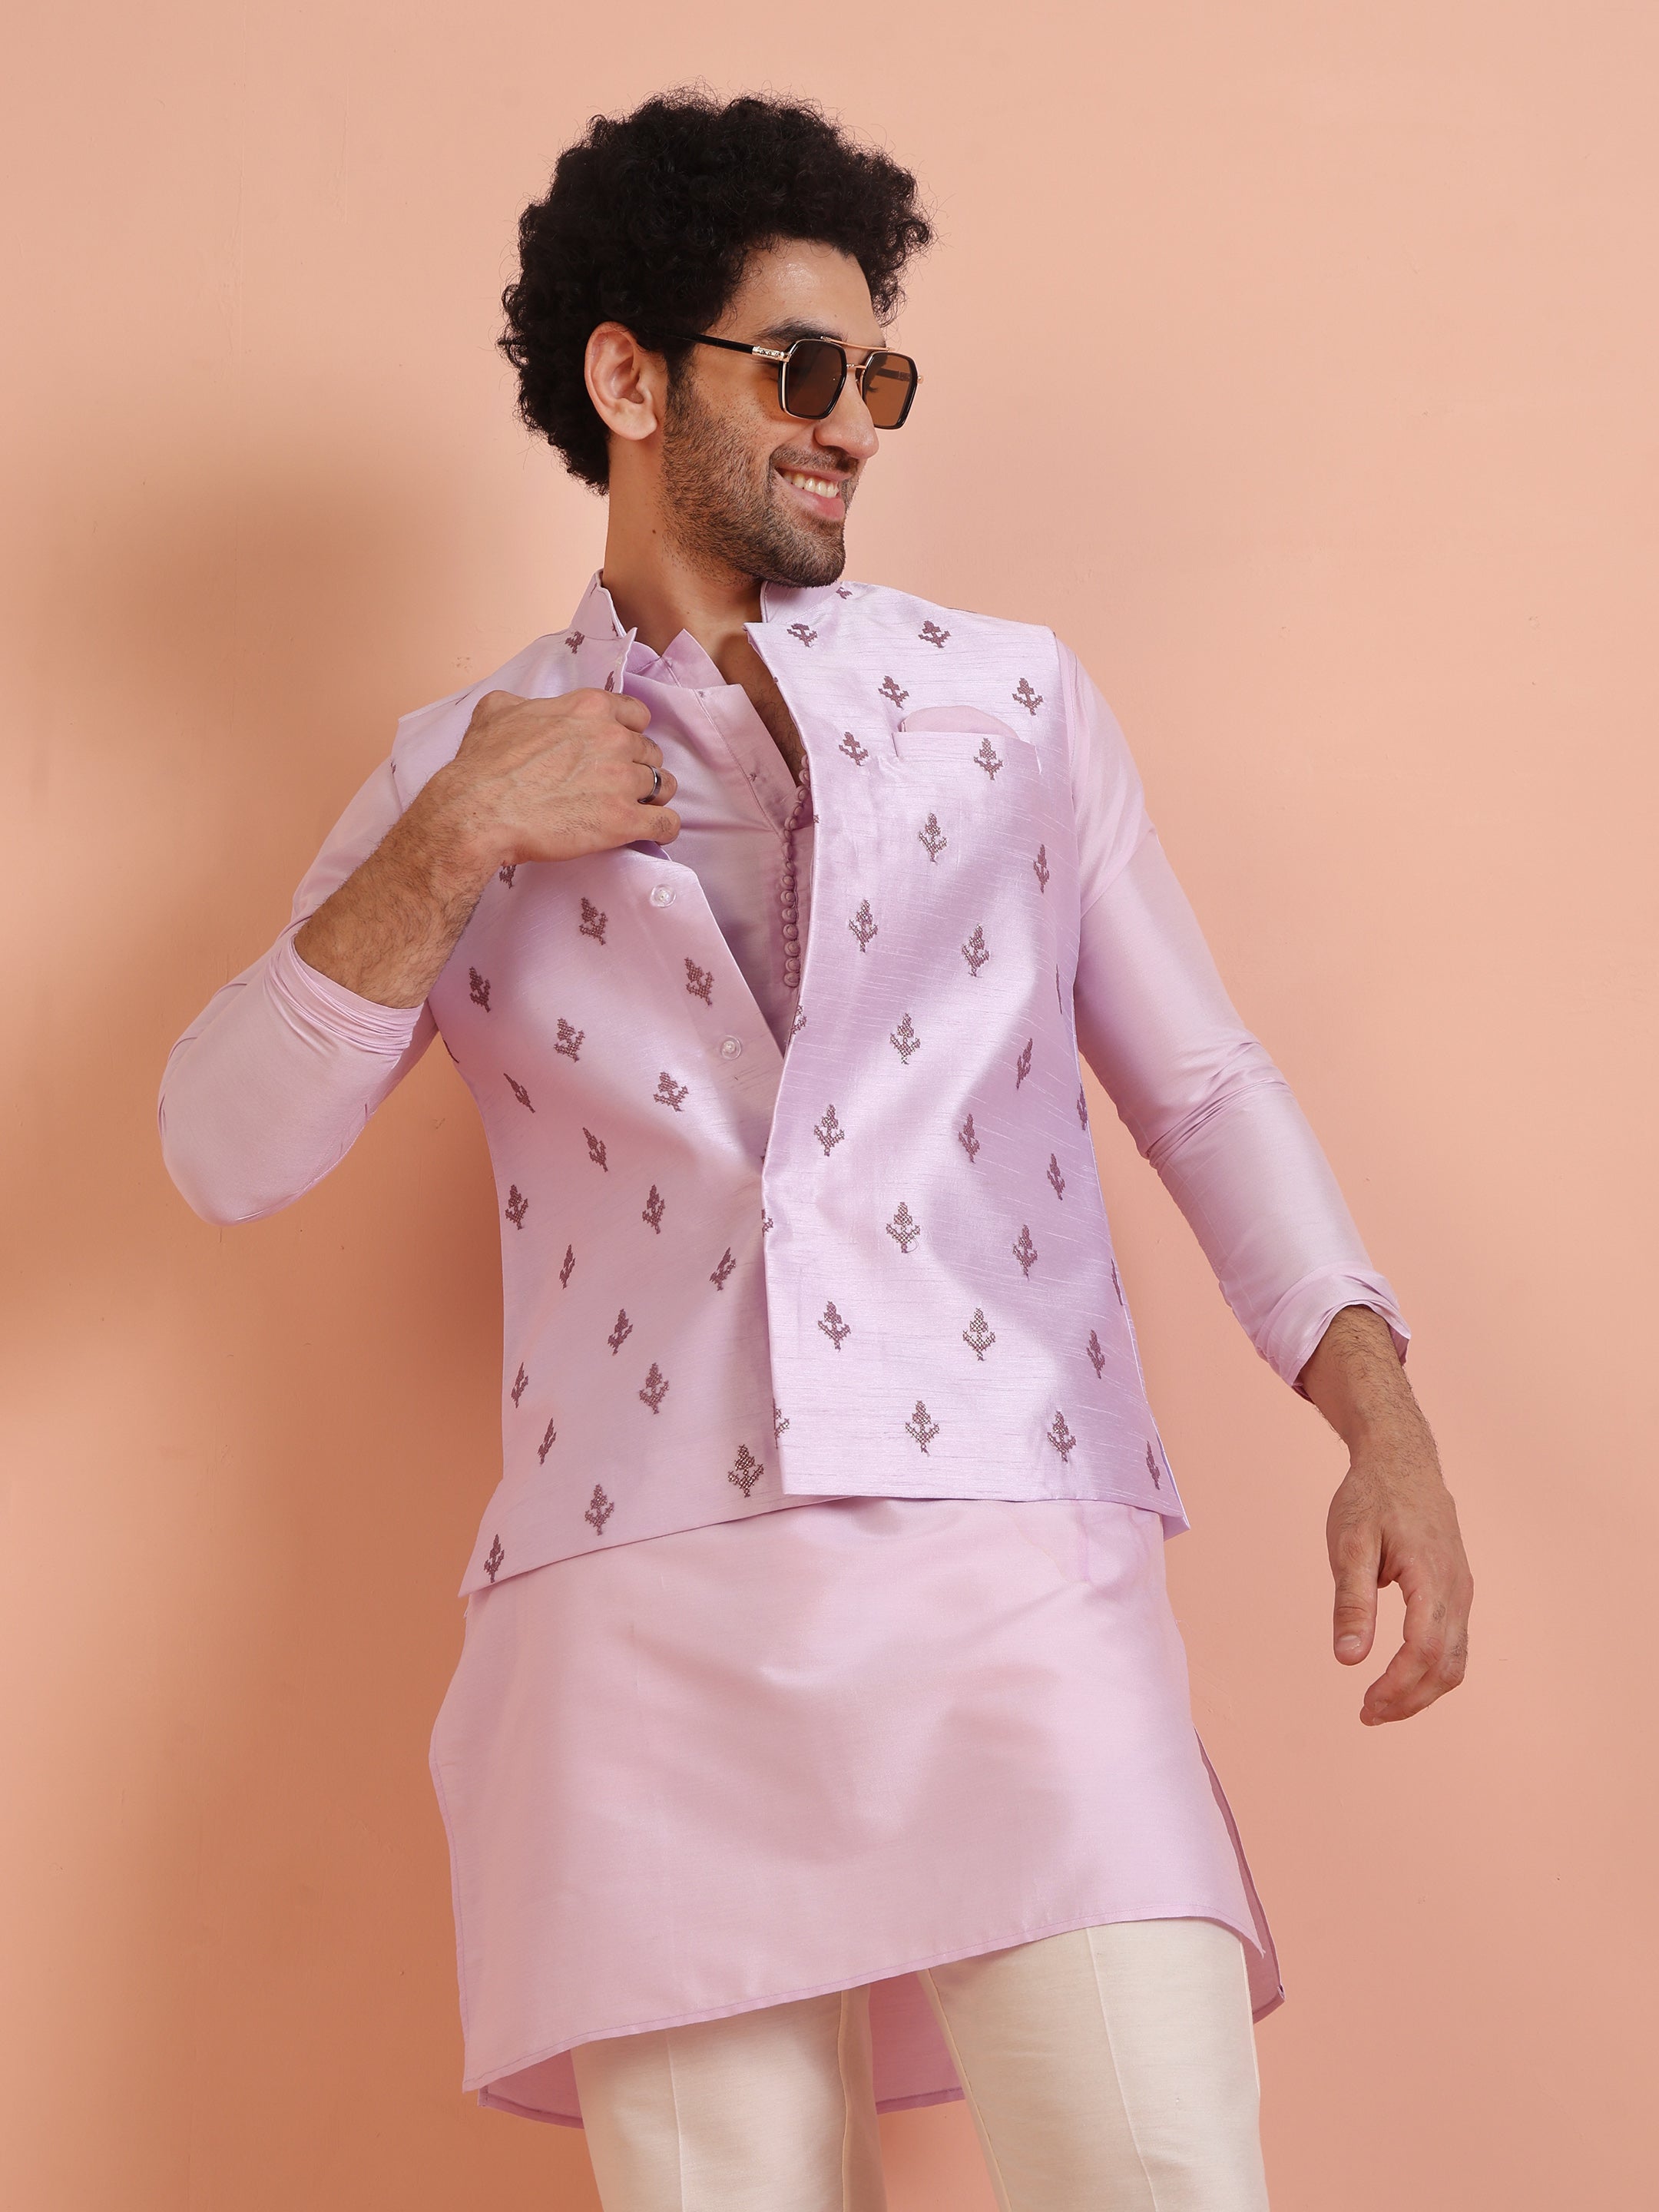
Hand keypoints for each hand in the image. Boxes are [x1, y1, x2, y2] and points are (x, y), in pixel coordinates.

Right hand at [428, 687, 680, 867]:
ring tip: (638, 809)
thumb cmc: (483, 764)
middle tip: (618, 785)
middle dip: (638, 767)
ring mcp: (622, 780)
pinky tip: (651, 831)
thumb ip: (522, 702)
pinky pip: (666, 823)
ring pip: (664, 786)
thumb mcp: (496, 711)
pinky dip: (662, 827)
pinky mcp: (624, 821)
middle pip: (650, 752)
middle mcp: (613, 739)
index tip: (620, 749)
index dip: (631, 733)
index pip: (636, 715)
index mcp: (589, 708)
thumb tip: (521, 707)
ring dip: (653, 797)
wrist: (477, 812)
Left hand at [1300, 1306, 1472, 1724]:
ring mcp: (1461, 1590)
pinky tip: (1401, 1675)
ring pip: (1456, 1659)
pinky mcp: (1457, 1589)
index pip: (1423, 1652)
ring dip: (1423, 1690)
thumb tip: (1349, 1659)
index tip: (1365, 1707)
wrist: (1402, 1458)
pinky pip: (1455, 1642)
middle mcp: (1456, 1590)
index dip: (1397, 1688)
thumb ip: (1351, 1602)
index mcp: (1431, 1579)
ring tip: (1382, 1704)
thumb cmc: (1371, 1497)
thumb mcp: (1349, 1543)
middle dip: (1410, 1699)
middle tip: (1368, 1715)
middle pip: (1446, 1665)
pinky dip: (1432, 1669)